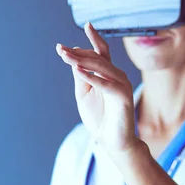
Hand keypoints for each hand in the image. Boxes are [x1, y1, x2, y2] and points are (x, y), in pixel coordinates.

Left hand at [56, 22, 141, 154]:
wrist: (112, 141)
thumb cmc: (99, 117)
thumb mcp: (84, 94)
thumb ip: (81, 77)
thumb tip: (75, 58)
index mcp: (108, 73)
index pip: (100, 51)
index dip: (84, 44)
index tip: (62, 45)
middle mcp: (117, 75)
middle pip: (97, 57)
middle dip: (77, 53)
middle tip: (60, 50)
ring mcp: (122, 85)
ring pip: (101, 67)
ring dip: (81, 61)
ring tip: (65, 56)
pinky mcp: (123, 96)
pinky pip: (106, 84)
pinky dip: (92, 77)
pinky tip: (78, 70)